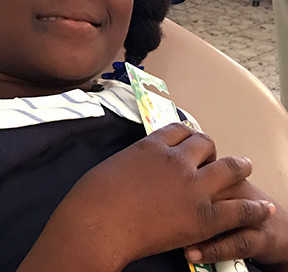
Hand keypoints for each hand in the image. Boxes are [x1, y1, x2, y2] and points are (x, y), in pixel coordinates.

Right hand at [21, 123, 273, 270]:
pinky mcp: (203, 216)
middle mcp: (175, 160)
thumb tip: (137, 168)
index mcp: (150, 146)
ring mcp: (192, 187)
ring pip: (228, 168)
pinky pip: (238, 209)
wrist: (98, 224)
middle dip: (210, 149)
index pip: (178, 130)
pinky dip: (253, 209)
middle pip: (204, 143)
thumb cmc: (91, 198)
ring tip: (245, 168)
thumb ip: (132, 163)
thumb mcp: (111, 166)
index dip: (187, 135)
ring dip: (239, 166)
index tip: (189, 142)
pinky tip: (263, 208)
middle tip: (213, 159)